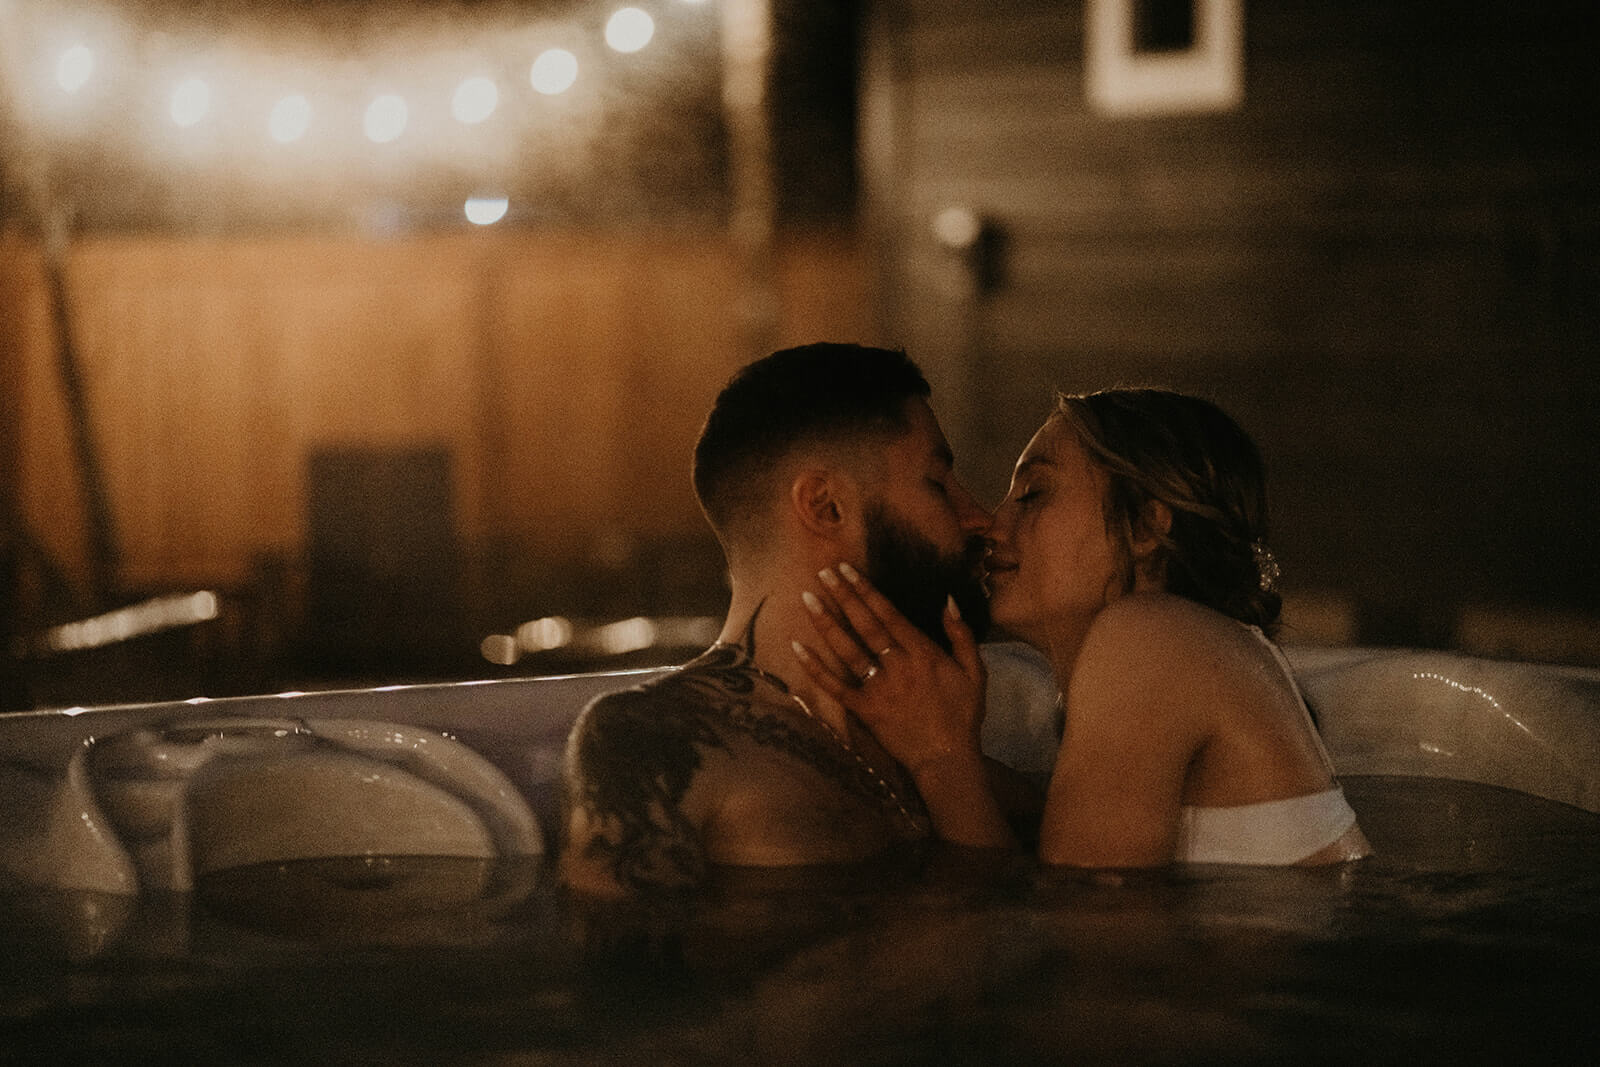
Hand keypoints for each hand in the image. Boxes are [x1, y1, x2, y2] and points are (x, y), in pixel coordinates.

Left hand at [792, 562, 985, 776]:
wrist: (947, 759)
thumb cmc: (963, 715)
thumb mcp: (975, 672)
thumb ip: (961, 635)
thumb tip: (948, 600)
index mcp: (923, 653)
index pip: (889, 614)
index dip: (866, 590)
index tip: (847, 569)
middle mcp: (898, 666)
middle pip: (865, 625)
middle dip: (843, 596)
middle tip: (823, 572)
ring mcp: (879, 688)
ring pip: (848, 650)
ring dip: (826, 623)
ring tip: (807, 599)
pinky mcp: (865, 710)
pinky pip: (836, 686)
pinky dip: (815, 667)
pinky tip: (797, 647)